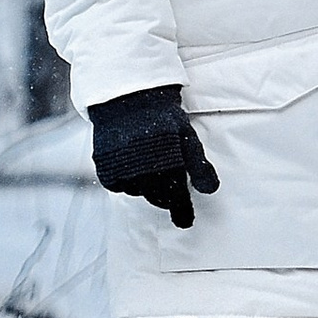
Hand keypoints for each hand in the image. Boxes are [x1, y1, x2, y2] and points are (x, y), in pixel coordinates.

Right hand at [89, 85, 219, 228]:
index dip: (182, 210)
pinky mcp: (106, 170)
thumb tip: (211, 190)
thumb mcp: (186, 136)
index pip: (177, 198)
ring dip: (144, 184)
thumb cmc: (162, 115)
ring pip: (138, 192)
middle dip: (165, 193)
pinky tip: (131, 161)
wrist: (128, 96)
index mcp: (168, 164)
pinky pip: (119, 186)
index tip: (185, 221)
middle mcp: (144, 172)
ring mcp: (123, 172)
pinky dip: (126, 179)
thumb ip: (199, 166)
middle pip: (157, 198)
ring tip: (147, 158)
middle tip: (166, 175)